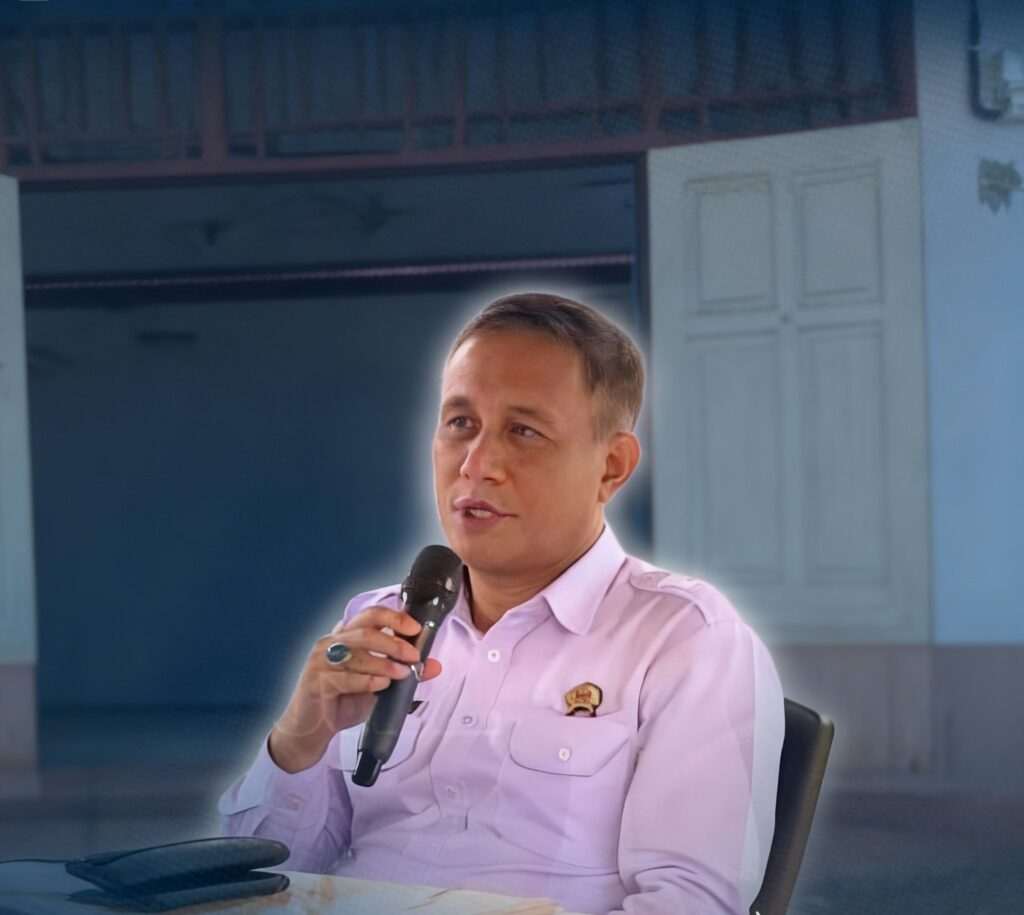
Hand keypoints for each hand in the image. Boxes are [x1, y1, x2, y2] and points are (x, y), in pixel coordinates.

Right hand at [269, 606, 441, 772]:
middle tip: (413, 655)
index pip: (370, 616)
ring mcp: (320, 662)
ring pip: (356, 654)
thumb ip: (403, 673)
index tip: (414, 627)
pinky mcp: (316, 682)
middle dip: (394, 643)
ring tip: (402, 673)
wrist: (310, 731)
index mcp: (345, 637)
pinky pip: (345, 678)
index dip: (393, 617)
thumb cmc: (341, 702)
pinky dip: (368, 681)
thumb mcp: (377, 686)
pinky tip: (381, 686)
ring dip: (384, 664)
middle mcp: (330, 643)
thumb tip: (434, 666)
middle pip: (365, 632)